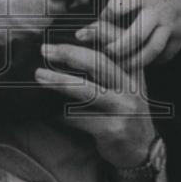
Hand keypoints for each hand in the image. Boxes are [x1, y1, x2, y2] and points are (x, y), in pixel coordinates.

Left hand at [35, 43, 155, 167]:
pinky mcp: (113, 129)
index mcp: (133, 71)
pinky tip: (49, 111)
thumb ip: (107, 66)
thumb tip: (70, 46)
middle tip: (46, 50)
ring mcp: (124, 109)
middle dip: (69, 54)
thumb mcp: (124, 85)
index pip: (119, 45)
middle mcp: (131, 88)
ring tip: (39, 76)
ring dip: (60, 82)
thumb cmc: (123, 111)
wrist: (141, 150)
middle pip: (100, 63)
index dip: (99, 33)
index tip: (76, 31)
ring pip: (88, 90)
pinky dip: (62, 114)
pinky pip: (80, 118)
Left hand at [75, 0, 180, 67]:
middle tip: (105, 51)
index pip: (116, 9)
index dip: (104, 19)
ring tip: (120, 65)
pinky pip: (168, 54)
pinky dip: (155, 61)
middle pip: (133, 37)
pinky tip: (144, 61)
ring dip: (133, 62)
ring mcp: (170, 23)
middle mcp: (156, 9)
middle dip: (116, 48)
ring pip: (150, 51)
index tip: (99, 23)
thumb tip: (104, 14)